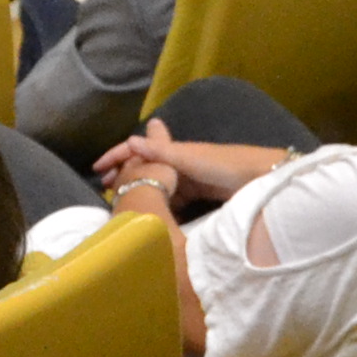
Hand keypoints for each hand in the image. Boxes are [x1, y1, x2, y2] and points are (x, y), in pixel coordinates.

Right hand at [92, 123, 213, 206]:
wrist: (258, 178)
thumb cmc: (224, 165)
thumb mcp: (189, 158)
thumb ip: (161, 153)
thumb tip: (130, 140)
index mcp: (174, 151)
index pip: (138, 149)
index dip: (117, 156)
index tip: (97, 171)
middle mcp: (178, 162)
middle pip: (145, 169)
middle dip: (126, 177)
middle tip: (108, 193)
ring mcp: (188, 178)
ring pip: (158, 185)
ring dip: (143, 193)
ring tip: (125, 208)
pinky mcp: (198, 194)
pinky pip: (174, 200)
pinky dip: (162, 205)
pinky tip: (154, 216)